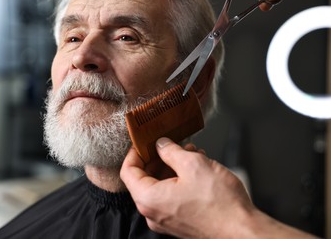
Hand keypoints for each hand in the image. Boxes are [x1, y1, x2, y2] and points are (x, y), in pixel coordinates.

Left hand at [120, 137, 252, 237]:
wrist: (243, 232)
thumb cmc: (220, 203)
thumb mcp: (193, 164)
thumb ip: (171, 151)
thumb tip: (161, 144)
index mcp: (149, 199)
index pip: (128, 171)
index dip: (135, 153)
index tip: (143, 142)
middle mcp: (153, 213)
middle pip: (144, 179)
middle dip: (159, 158)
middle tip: (172, 144)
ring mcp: (166, 220)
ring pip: (160, 187)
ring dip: (172, 168)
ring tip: (191, 154)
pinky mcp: (180, 223)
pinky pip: (171, 198)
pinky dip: (179, 181)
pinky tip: (197, 170)